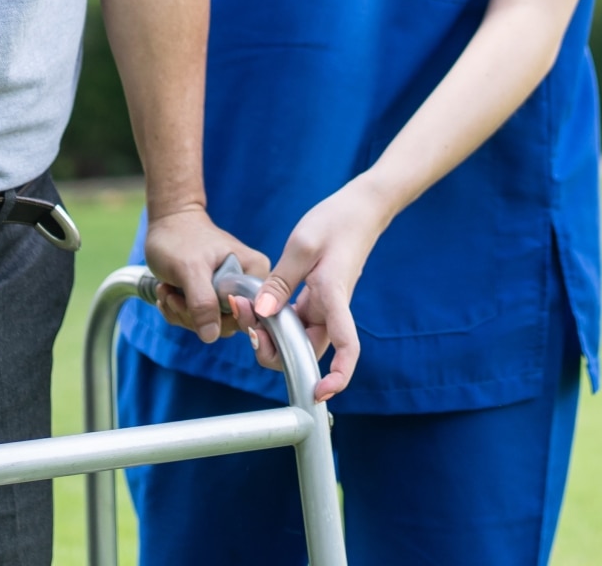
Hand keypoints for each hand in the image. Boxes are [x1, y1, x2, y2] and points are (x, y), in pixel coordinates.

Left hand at [142, 205, 265, 344]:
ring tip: (167, 289)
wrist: (167, 223)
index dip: (225, 318)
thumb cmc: (180, 238)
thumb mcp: (190, 269)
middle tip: (175, 296)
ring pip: (210, 325)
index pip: (252, 314)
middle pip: (229, 323)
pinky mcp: (211, 299)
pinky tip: (168, 292)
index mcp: (254, 272)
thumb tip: (212, 335)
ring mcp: (228, 293)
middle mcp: (247, 284)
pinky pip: (197, 320)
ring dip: (181, 312)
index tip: (196, 304)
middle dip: (194, 315)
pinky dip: (177, 310)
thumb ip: (203, 302)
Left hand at [231, 178, 389, 401]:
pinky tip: (254, 304)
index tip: (319, 392)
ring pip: (296, 339)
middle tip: (247, 327)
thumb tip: (262, 313)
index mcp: (335, 297)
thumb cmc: (336, 222)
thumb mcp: (301, 245)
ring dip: (268, 335)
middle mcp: (332, 310)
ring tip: (244, 308)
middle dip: (274, 351)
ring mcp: (324, 307)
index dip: (338, 375)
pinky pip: (293, 323)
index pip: (347, 347)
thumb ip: (281, 280)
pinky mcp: (316, 300)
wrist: (358, 209)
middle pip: (307, 351)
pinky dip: (272, 320)